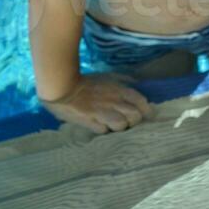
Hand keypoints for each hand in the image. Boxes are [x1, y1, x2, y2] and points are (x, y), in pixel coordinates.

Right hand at [38, 73, 154, 133]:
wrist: (63, 88)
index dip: (146, 110)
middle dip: (134, 121)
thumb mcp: (107, 76)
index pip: (140, 101)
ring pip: (122, 125)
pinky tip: (102, 128)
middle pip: (135, 116)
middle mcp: (114, 101)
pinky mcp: (91, 123)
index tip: (146, 115)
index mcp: (119, 90)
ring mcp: (103, 113)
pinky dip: (105, 131)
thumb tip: (135, 83)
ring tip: (115, 126)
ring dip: (120, 127)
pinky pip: (105, 131)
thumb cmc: (86, 82)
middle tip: (129, 122)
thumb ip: (122, 80)